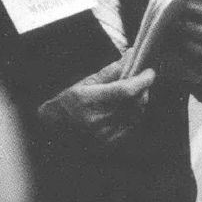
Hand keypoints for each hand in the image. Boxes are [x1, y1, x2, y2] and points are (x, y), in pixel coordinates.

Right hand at [37, 59, 153, 146]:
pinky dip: (134, 115)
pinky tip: (127, 108)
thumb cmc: (66, 104)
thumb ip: (111, 71)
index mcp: (86, 100)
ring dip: (139, 102)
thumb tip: (132, 56)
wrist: (52, 133)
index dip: (142, 81)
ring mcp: (102, 136)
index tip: (150, 72)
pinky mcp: (108, 145)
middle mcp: (95, 120)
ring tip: (134, 93)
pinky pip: (131, 127)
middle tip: (143, 79)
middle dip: (143, 89)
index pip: (124, 91)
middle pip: (133, 103)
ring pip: (135, 115)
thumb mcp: (84, 83)